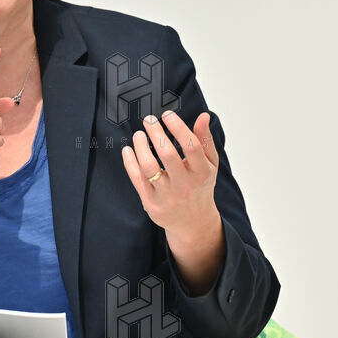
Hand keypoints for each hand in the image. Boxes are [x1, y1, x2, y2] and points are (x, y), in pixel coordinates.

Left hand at [121, 110, 218, 236]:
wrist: (193, 222)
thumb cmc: (200, 186)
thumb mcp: (209, 164)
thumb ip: (205, 140)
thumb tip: (203, 116)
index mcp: (202, 172)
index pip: (191, 146)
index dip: (178, 127)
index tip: (167, 115)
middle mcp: (185, 185)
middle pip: (168, 154)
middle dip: (156, 133)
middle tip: (149, 120)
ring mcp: (167, 196)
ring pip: (149, 167)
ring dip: (141, 146)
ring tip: (138, 135)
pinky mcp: (152, 204)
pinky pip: (137, 179)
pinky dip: (130, 162)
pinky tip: (128, 150)